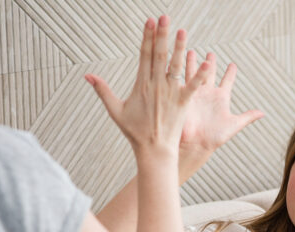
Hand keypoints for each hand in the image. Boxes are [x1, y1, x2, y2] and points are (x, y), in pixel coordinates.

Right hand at [85, 16, 204, 157]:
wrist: (154, 150)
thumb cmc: (135, 132)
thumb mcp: (116, 110)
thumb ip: (103, 91)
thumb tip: (87, 76)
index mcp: (141, 85)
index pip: (144, 56)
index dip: (147, 38)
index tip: (149, 22)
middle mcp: (156, 86)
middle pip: (159, 55)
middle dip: (161, 35)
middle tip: (165, 17)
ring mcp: (170, 94)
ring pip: (175, 66)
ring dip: (179, 48)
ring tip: (182, 31)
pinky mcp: (182, 103)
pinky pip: (192, 86)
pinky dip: (199, 75)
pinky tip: (206, 63)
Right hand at [177, 51, 263, 180]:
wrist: (195, 143)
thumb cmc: (215, 137)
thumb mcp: (234, 125)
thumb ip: (248, 117)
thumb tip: (264, 113)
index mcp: (221, 98)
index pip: (227, 82)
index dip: (230, 73)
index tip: (232, 64)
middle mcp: (208, 94)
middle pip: (210, 74)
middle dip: (210, 63)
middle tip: (210, 53)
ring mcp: (195, 94)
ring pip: (194, 73)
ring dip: (193, 62)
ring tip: (191, 50)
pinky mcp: (183, 95)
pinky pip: (182, 79)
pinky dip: (180, 69)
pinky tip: (178, 58)